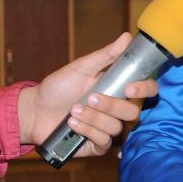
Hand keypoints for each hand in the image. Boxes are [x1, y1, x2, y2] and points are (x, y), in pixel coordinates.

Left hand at [17, 32, 151, 155]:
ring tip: (73, 111)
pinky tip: (72, 125)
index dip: (145, 89)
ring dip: (93, 118)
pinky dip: (87, 130)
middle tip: (89, 98)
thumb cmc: (58, 87)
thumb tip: (127, 37)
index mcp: (118, 89)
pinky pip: (103, 141)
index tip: (129, 88)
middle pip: (133, 112)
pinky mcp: (97, 144)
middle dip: (110, 106)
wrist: (34, 110)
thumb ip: (106, 55)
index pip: (147, 90)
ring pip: (115, 127)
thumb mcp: (81, 68)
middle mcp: (117, 109)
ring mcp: (108, 127)